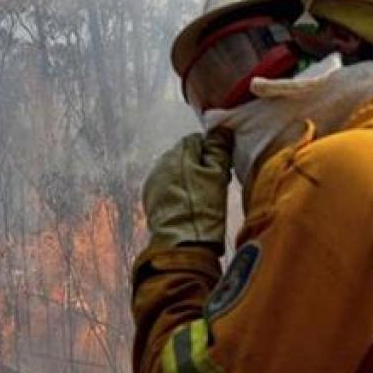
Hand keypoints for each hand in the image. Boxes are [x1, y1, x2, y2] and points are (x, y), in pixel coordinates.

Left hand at [142, 130, 233, 253]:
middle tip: (215, 185)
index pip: (197, 140)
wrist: (181, 241)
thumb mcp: (219, 174)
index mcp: (178, 152)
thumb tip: (221, 131)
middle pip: (185, 156)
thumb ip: (219, 148)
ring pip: (175, 172)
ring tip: (203, 199)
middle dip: (200, 166)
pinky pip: (167, 189)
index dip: (212, 153)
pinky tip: (188, 207)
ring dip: (188, 180)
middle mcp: (161, 163)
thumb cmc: (203, 207)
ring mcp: (153, 181)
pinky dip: (177, 194)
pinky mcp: (150, 199)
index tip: (222, 168)